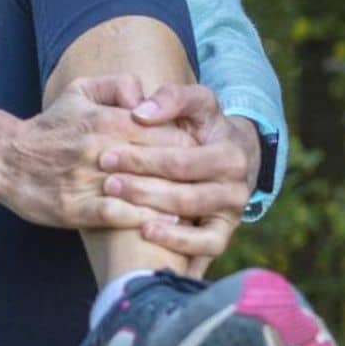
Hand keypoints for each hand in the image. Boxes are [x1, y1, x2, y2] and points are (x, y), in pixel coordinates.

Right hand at [0, 73, 205, 232]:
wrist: (4, 158)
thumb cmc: (49, 127)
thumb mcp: (79, 91)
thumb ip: (117, 84)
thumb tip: (145, 97)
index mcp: (106, 121)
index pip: (166, 134)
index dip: (190, 148)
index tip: (203, 159)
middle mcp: (100, 150)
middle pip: (161, 164)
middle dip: (188, 175)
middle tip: (207, 186)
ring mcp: (87, 180)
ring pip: (143, 192)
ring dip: (171, 201)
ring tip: (193, 208)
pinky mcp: (75, 208)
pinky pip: (117, 215)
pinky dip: (142, 220)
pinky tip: (162, 225)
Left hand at [110, 81, 259, 260]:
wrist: (232, 154)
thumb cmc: (204, 127)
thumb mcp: (195, 103)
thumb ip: (171, 98)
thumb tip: (140, 111)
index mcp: (230, 154)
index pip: (180, 160)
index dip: (142, 159)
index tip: (107, 156)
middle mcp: (236, 187)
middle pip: (184, 193)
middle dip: (141, 189)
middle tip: (108, 184)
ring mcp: (231, 214)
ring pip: (192, 219)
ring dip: (153, 215)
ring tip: (120, 209)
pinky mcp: (224, 235)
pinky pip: (206, 247)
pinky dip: (177, 244)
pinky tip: (146, 235)